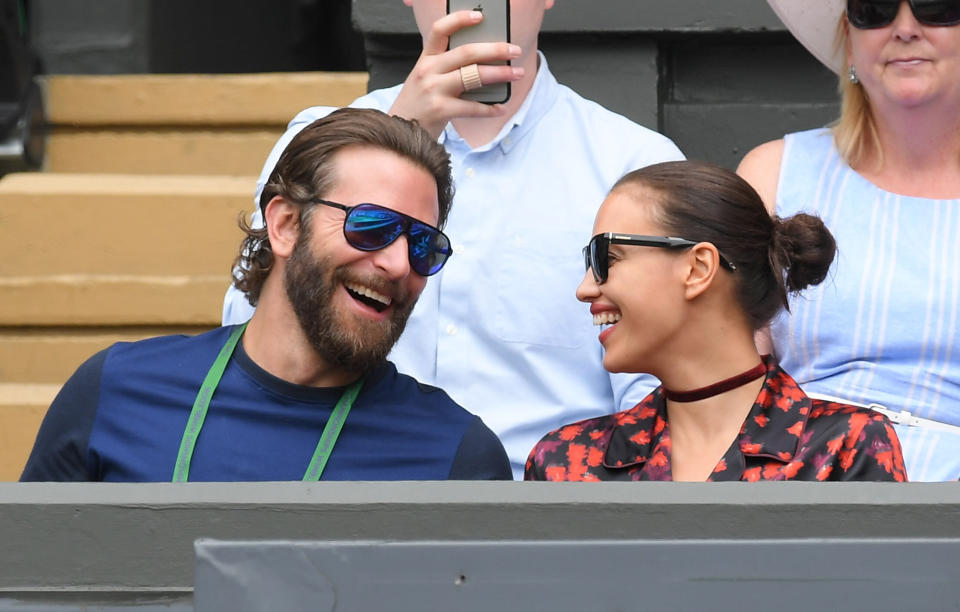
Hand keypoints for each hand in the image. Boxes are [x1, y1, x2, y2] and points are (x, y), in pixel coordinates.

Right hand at [389, 10, 523, 137]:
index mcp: (426, 59)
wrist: (399, 131)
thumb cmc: (420, 103)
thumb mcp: (426, 79)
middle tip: (515, 50)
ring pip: (473, 76)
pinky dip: (490, 108)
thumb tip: (485, 61)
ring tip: (517, 74)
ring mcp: (433, 90)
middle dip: (495, 49)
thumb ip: (448, 68)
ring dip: (500, 74)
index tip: (480, 16)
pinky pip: (472, 107)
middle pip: (467, 52)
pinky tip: (501, 107)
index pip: (440, 30)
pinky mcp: (440, 110)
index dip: (460, 19)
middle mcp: (428, 71)